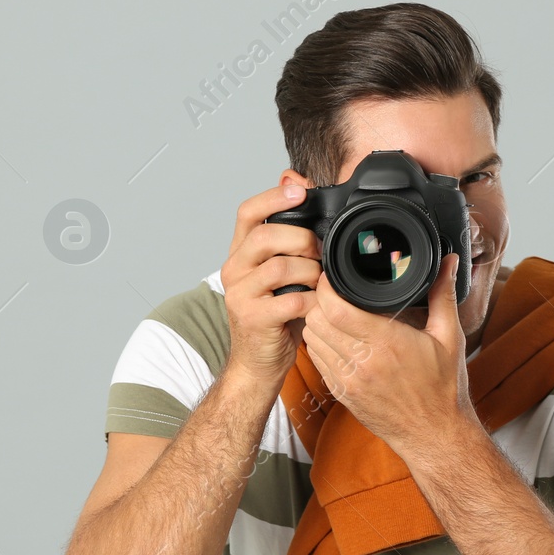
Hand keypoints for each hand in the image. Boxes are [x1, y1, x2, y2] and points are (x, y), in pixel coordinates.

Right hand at [220, 184, 320, 384]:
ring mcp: (240, 294)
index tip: (301, 191)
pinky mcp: (253, 318)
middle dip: (302, 240)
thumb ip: (287, 242)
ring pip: (281, 267)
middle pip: (266, 235)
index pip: (248, 212)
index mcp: (240, 253)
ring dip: (310, 272)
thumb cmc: (274, 316)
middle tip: (320, 254)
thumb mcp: (278, 274)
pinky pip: (291, 299)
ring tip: (318, 283)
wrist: (257, 363)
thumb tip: (304, 195)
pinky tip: (316, 305)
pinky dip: (311, 300)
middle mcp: (233, 269)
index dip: (274, 197)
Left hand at [301, 252, 478, 451]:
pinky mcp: (342, 394)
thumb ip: (443, 294)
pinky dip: (319, 344)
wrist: (434, 434)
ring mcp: (348, 380)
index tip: (331, 275)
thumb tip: (449, 261)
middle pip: (317, 320)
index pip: (336, 308)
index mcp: (387, 343)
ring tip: (329, 311)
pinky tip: (333, 337)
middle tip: (330, 291)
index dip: (326, 286)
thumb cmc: (444, 387)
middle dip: (318, 300)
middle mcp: (362, 362)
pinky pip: (317, 360)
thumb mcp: (449, 337)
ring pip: (312, 339)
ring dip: (316, 322)